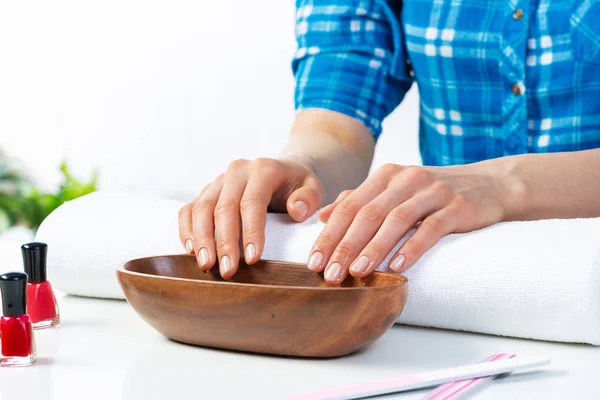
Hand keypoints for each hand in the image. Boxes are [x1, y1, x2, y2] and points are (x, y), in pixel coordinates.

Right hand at [178, 157, 324, 278]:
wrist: (283, 171)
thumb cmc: (298, 186)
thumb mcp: (313, 188)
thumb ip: (309, 198)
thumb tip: (296, 210)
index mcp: (263, 169)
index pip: (252, 201)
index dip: (251, 231)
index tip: (253, 259)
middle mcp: (237, 171)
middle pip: (224, 207)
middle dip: (224, 242)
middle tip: (228, 271)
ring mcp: (218, 180)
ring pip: (201, 208)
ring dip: (202, 239)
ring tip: (206, 265)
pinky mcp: (206, 191)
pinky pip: (189, 209)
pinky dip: (187, 230)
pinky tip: (191, 251)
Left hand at [308, 162, 513, 284]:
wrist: (488, 185)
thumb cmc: (432, 194)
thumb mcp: (394, 191)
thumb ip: (359, 200)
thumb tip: (324, 215)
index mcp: (386, 176)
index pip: (349, 206)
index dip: (329, 234)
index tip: (313, 262)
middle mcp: (406, 179)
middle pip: (368, 214)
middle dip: (345, 246)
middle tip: (330, 274)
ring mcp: (433, 191)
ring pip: (396, 220)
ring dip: (374, 248)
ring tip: (357, 273)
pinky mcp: (457, 206)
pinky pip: (431, 228)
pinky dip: (412, 247)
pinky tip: (397, 267)